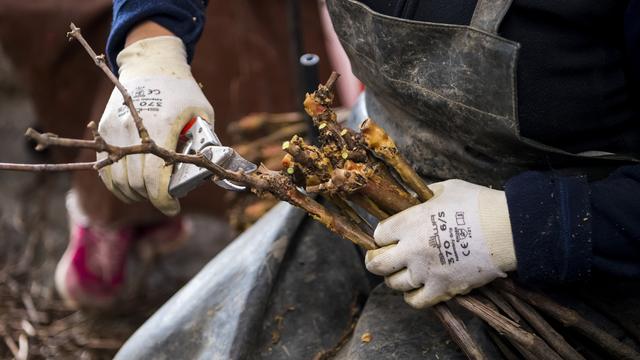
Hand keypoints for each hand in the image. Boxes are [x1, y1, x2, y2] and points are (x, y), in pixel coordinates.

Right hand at [97, 35, 213, 215]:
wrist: (150, 65)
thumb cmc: (182, 91)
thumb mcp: (203, 113)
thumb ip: (206, 143)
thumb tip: (210, 172)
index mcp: (161, 128)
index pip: (155, 179)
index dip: (164, 201)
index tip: (173, 208)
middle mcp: (133, 132)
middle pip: (136, 184)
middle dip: (152, 199)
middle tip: (166, 201)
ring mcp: (114, 132)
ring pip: (117, 181)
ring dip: (134, 195)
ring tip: (150, 194)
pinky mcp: (104, 131)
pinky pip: (104, 169)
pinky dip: (117, 184)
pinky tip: (132, 187)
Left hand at [365, 179, 516, 307]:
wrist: (507, 229)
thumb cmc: (477, 203)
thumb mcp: (443, 189)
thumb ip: (421, 197)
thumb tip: (410, 200)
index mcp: (408, 223)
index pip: (378, 234)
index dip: (381, 235)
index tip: (387, 235)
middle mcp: (411, 249)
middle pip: (376, 263)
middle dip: (375, 260)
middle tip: (380, 257)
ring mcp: (426, 272)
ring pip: (393, 284)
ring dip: (395, 277)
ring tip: (403, 271)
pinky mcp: (443, 289)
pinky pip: (415, 301)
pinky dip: (412, 296)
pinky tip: (416, 288)